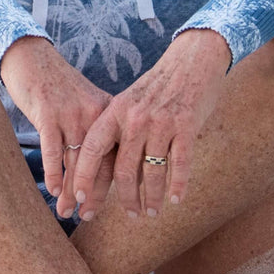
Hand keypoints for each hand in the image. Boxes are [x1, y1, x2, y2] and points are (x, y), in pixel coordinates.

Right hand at [0, 36, 112, 217]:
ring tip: (67, 212)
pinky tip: (53, 190)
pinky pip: (54, 150)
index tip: (112, 208)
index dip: (115, 185)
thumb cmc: (59, 88)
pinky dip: (54, 173)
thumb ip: (97, 132)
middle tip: (88, 217)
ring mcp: (71, 114)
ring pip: (76, 162)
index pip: (117, 156)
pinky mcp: (48, 113)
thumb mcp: (85, 106)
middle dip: (94, 194)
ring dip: (71, 191)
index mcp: (109, 113)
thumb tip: (104, 171)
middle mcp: (95, 114)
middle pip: (99, 163)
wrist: (33, 58)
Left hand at [73, 28, 230, 220]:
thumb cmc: (160, 84)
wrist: (193, 58)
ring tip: (152, 212)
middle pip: (124, 170)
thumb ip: (120, 129)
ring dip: (152, 198)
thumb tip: (109, 168)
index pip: (93, 148)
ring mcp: (161, 122)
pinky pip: (180, 164)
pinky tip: (175, 200)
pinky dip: (177, 186)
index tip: (80, 197)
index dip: (84, 175)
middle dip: (125, 198)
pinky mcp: (186, 126)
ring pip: (152, 172)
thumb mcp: (132, 100)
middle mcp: (136, 117)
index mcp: (117, 110)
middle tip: (131, 215)